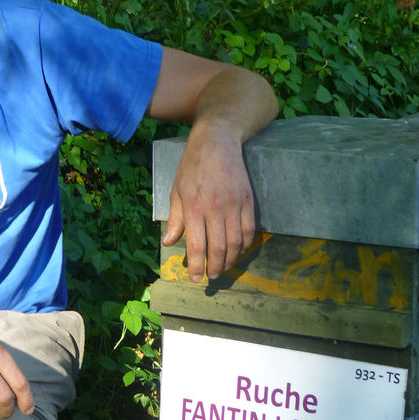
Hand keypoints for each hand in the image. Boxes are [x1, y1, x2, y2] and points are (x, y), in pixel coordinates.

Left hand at [162, 119, 255, 280]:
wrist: (217, 141)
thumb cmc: (192, 165)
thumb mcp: (176, 190)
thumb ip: (175, 218)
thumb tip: (168, 242)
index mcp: (193, 207)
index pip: (196, 245)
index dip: (196, 266)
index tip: (196, 278)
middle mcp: (214, 208)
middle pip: (218, 248)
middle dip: (215, 268)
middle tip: (211, 276)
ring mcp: (234, 204)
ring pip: (236, 242)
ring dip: (230, 260)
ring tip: (223, 267)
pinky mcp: (248, 200)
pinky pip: (249, 230)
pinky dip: (245, 245)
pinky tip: (238, 251)